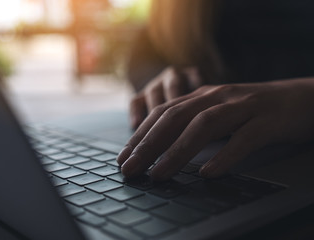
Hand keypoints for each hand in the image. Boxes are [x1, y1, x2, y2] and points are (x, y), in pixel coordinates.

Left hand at [118, 78, 313, 179]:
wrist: (302, 98)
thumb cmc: (254, 110)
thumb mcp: (219, 112)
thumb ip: (193, 123)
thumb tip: (162, 148)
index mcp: (204, 96)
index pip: (163, 113)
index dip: (140, 135)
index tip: (124, 157)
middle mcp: (218, 97)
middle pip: (176, 117)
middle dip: (149, 144)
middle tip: (130, 168)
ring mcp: (243, 107)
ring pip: (204, 126)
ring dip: (178, 151)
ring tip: (159, 174)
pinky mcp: (268, 120)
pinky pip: (244, 139)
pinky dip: (225, 156)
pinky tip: (209, 173)